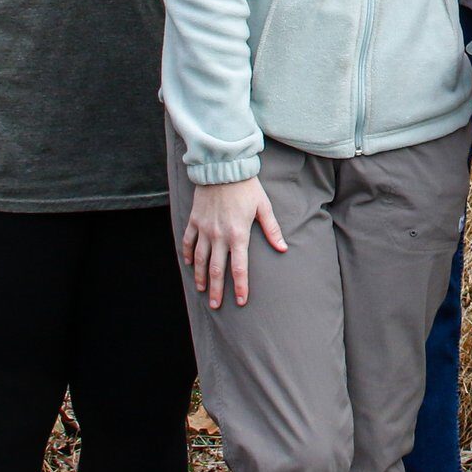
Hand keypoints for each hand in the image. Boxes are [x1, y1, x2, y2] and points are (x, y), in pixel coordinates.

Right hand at [181, 177, 287, 308]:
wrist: (223, 167)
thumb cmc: (246, 186)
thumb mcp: (263, 206)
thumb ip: (272, 229)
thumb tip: (283, 248)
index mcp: (238, 234)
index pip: (239, 267)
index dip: (240, 286)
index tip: (240, 301)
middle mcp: (219, 235)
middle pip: (217, 269)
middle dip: (216, 289)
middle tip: (215, 305)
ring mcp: (204, 229)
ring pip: (200, 259)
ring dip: (200, 276)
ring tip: (201, 290)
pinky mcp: (195, 220)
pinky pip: (189, 241)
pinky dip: (188, 254)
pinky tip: (190, 264)